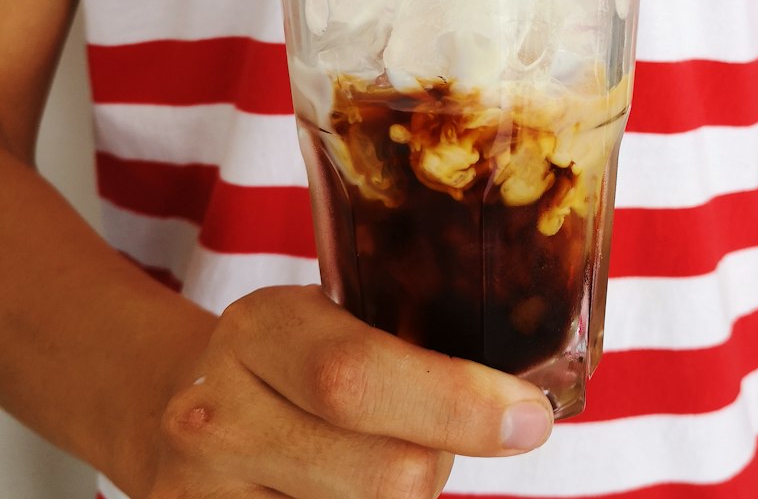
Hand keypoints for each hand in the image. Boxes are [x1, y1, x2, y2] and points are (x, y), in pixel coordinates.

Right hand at [146, 285, 553, 498]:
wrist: (177, 409)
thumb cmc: (286, 363)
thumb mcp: (328, 324)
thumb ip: (402, 349)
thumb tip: (519, 402)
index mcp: (262, 327)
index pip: (361, 375)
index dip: (457, 404)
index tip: (529, 419)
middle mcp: (217, 411)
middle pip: (382, 472)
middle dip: (439, 463)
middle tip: (449, 442)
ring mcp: (198, 493)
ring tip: (375, 460)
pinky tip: (350, 486)